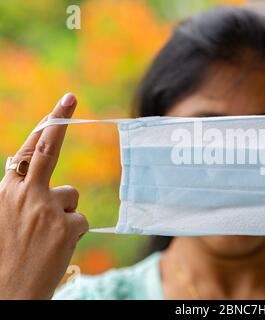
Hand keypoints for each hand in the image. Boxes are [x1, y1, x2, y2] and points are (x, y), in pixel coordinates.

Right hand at [0, 93, 87, 299]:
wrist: (6, 293)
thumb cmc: (5, 256)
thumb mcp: (5, 217)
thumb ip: (20, 194)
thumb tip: (36, 176)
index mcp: (5, 191)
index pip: (28, 151)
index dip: (46, 125)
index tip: (61, 106)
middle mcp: (24, 194)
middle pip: (48, 150)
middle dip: (58, 121)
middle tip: (69, 98)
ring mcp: (47, 209)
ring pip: (71, 197)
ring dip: (64, 214)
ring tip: (46, 238)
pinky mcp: (66, 227)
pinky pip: (80, 220)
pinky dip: (72, 232)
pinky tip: (57, 248)